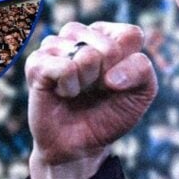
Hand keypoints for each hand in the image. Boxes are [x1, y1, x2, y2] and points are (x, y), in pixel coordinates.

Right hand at [25, 22, 156, 178]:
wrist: (80, 145)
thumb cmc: (110, 114)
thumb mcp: (141, 93)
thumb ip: (142, 71)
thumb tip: (110, 76)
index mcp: (108, 35)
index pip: (131, 35)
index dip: (129, 66)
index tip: (119, 82)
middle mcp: (80, 34)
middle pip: (109, 47)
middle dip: (108, 77)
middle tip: (96, 90)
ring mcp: (55, 45)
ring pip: (86, 54)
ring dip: (88, 83)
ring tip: (78, 91)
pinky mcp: (37, 62)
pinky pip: (64, 67)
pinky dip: (69, 87)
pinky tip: (63, 93)